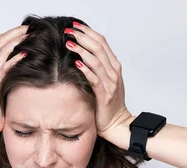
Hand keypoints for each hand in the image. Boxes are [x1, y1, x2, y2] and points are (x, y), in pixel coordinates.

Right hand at [0, 25, 29, 142]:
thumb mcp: (5, 88)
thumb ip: (12, 77)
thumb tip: (29, 69)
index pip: (1, 42)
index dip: (14, 32)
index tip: (28, 28)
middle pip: (1, 41)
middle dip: (17, 32)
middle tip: (32, 27)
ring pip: (3, 51)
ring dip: (17, 40)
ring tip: (31, 35)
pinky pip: (5, 68)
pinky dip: (15, 59)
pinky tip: (25, 54)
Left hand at [63, 22, 132, 137]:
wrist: (117, 123)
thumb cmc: (108, 104)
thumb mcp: (105, 81)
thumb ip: (98, 68)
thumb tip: (81, 54)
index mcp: (114, 66)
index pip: (102, 42)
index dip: (88, 32)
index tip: (75, 26)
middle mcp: (114, 72)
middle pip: (99, 47)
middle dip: (83, 37)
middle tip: (69, 31)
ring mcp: (110, 83)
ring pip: (96, 60)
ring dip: (82, 49)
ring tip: (69, 42)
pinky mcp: (104, 95)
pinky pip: (95, 78)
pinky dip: (85, 69)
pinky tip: (76, 62)